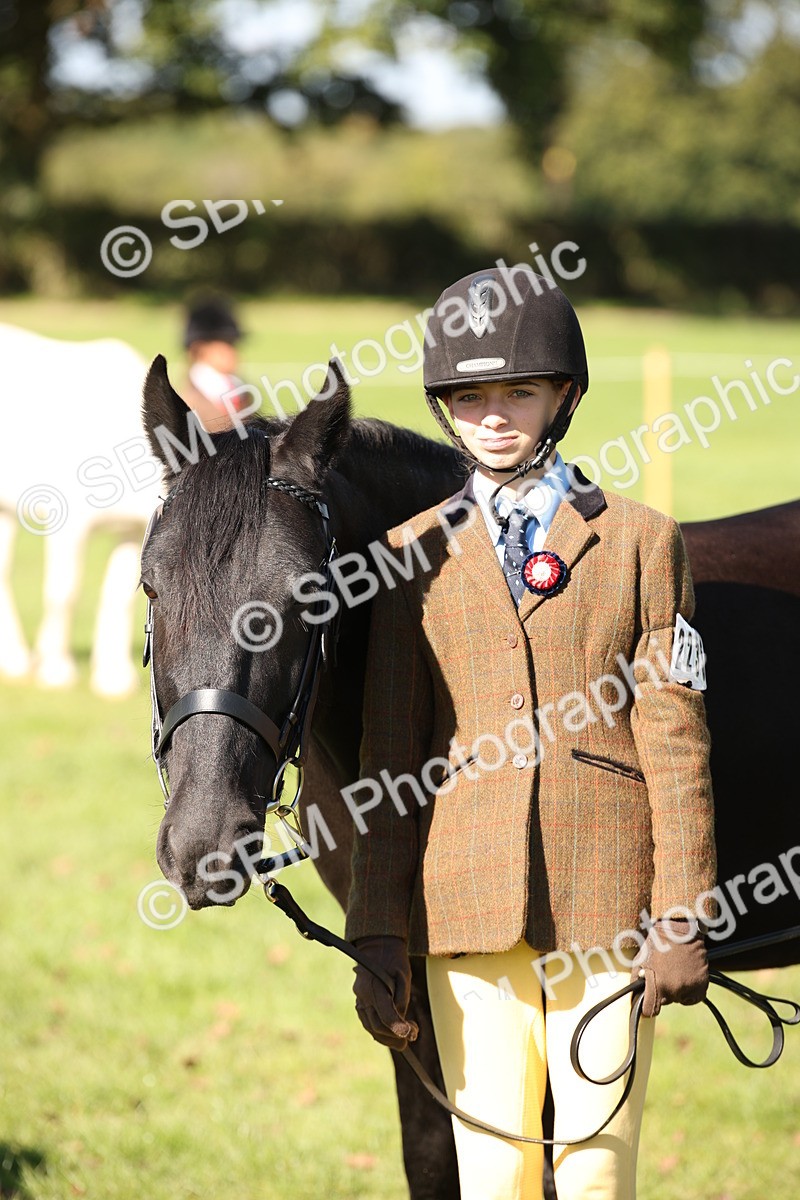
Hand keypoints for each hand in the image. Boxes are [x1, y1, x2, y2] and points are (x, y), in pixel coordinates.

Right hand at [352, 935, 418, 1049]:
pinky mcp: (359, 1001)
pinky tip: (392, 1030)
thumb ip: (401, 999)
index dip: (398, 1029)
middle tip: (411, 1038)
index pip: (385, 1016)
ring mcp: (359, 999)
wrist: (377, 945)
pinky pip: (368, 1022)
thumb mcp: (404, 976)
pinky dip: (380, 1030)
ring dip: (387, 1037)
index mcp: (373, 986)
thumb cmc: (394, 959)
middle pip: (377, 1026)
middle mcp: (363, 995)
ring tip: (404, 1038)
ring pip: (371, 1027)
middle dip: (395, 1038)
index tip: (410, 1035)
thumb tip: (401, 1022)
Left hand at [631, 918, 708, 1016]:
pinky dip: (690, 990)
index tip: (648, 1005)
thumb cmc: (657, 944)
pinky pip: (694, 996)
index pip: (651, 1010)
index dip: (648, 1008)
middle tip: (663, 975)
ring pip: (680, 999)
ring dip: (677, 991)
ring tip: (675, 973)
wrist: (679, 931)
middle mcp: (675, 990)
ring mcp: (690, 987)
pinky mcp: (702, 984)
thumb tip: (636, 997)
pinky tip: (686, 976)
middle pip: (666, 1002)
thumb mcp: (640, 961)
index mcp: (658, 985)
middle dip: (663, 993)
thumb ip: (637, 981)